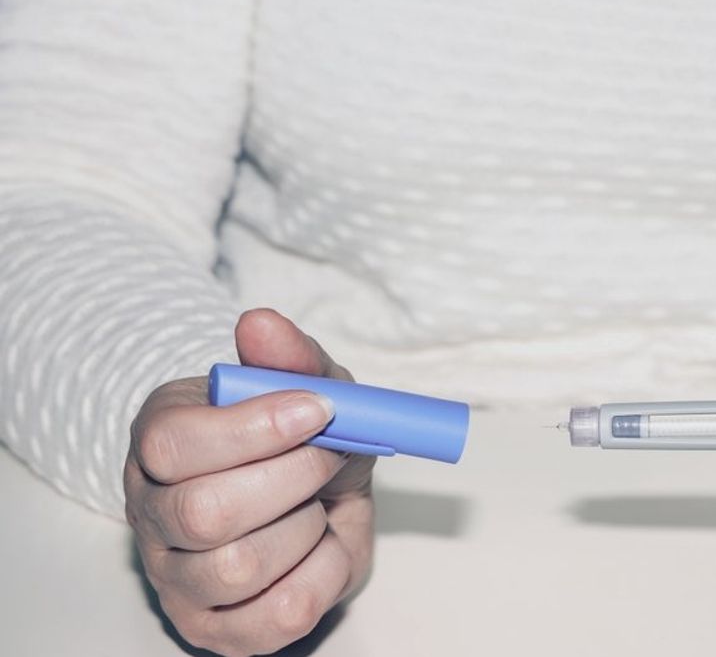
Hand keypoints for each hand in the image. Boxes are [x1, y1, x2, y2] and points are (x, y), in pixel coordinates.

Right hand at [124, 309, 375, 656]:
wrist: (325, 502)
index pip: (173, 443)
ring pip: (240, 568)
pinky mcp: (217, 629)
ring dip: (308, 528)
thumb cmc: (305, 440)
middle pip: (205, 513)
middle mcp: (152, 513)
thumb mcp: (310, 387)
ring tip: (316, 505)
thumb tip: (260, 324)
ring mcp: (178, 578)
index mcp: (158, 441)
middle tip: (328, 457)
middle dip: (294, 479)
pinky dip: (324, 574)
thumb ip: (290, 356)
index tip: (317, 410)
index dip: (255, 428)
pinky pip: (279, 615)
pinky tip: (321, 546)